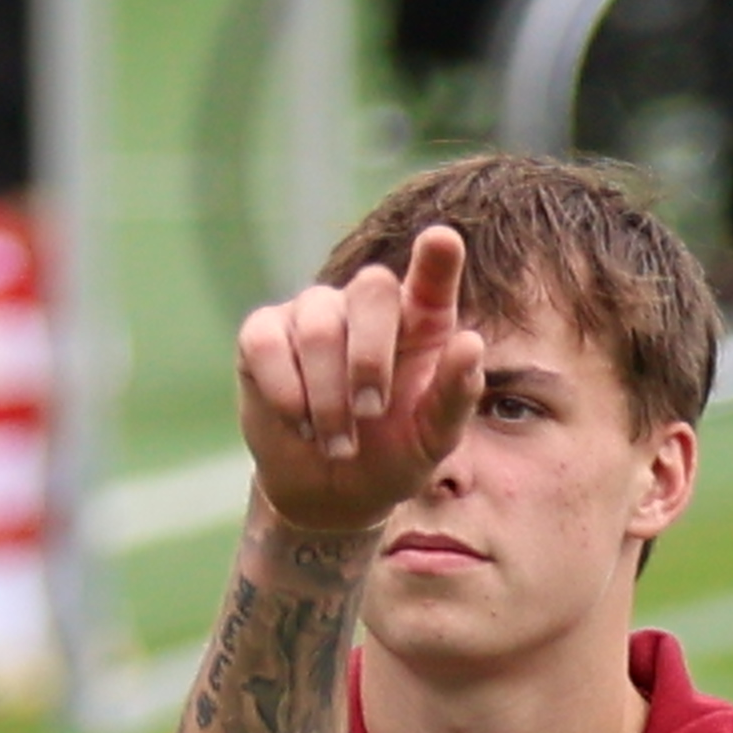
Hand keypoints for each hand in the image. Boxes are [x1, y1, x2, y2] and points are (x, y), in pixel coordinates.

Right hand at [236, 223, 484, 540]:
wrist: (331, 492)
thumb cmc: (392, 453)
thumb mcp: (433, 437)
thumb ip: (455, 394)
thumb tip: (470, 343)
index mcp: (419, 321)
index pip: (431, 278)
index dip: (436, 259)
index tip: (442, 240)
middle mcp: (365, 305)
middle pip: (371, 290)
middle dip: (370, 357)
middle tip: (370, 413)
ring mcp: (312, 313)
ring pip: (318, 327)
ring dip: (328, 396)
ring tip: (337, 442)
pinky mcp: (263, 334)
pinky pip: (266, 342)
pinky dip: (285, 391)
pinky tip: (299, 424)